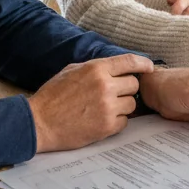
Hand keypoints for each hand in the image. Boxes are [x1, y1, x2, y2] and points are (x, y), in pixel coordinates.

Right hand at [29, 54, 153, 152]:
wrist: (39, 122)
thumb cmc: (53, 96)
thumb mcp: (72, 70)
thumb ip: (95, 67)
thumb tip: (115, 67)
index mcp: (96, 69)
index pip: (129, 61)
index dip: (143, 63)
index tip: (149, 67)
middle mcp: (105, 86)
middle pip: (134, 84)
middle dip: (126, 89)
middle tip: (113, 94)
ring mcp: (108, 107)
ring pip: (132, 104)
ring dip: (122, 106)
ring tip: (103, 108)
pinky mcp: (107, 126)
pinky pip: (125, 121)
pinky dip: (116, 121)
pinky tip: (101, 120)